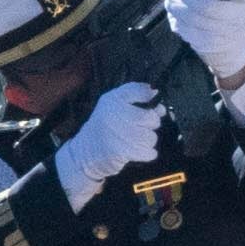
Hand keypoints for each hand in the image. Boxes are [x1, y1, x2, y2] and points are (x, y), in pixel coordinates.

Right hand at [52, 79, 165, 207]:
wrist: (84, 152)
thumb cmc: (105, 128)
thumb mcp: (114, 106)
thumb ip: (137, 99)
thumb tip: (160, 103)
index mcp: (112, 99)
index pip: (140, 91)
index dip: (151, 99)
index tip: (152, 107)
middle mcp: (113, 113)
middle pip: (150, 117)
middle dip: (152, 124)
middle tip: (142, 128)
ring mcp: (116, 132)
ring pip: (150, 137)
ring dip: (148, 141)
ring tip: (137, 141)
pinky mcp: (119, 151)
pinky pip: (147, 152)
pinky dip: (147, 154)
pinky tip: (140, 152)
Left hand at [162, 0, 244, 87]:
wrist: (234, 53)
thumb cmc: (236, 24)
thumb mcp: (242, 8)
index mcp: (231, 16)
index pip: (208, 6)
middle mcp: (220, 29)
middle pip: (193, 16)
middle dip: (179, 5)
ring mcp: (210, 39)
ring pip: (186, 26)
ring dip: (174, 14)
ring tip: (170, 3)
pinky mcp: (200, 47)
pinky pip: (184, 34)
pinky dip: (176, 25)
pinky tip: (172, 17)